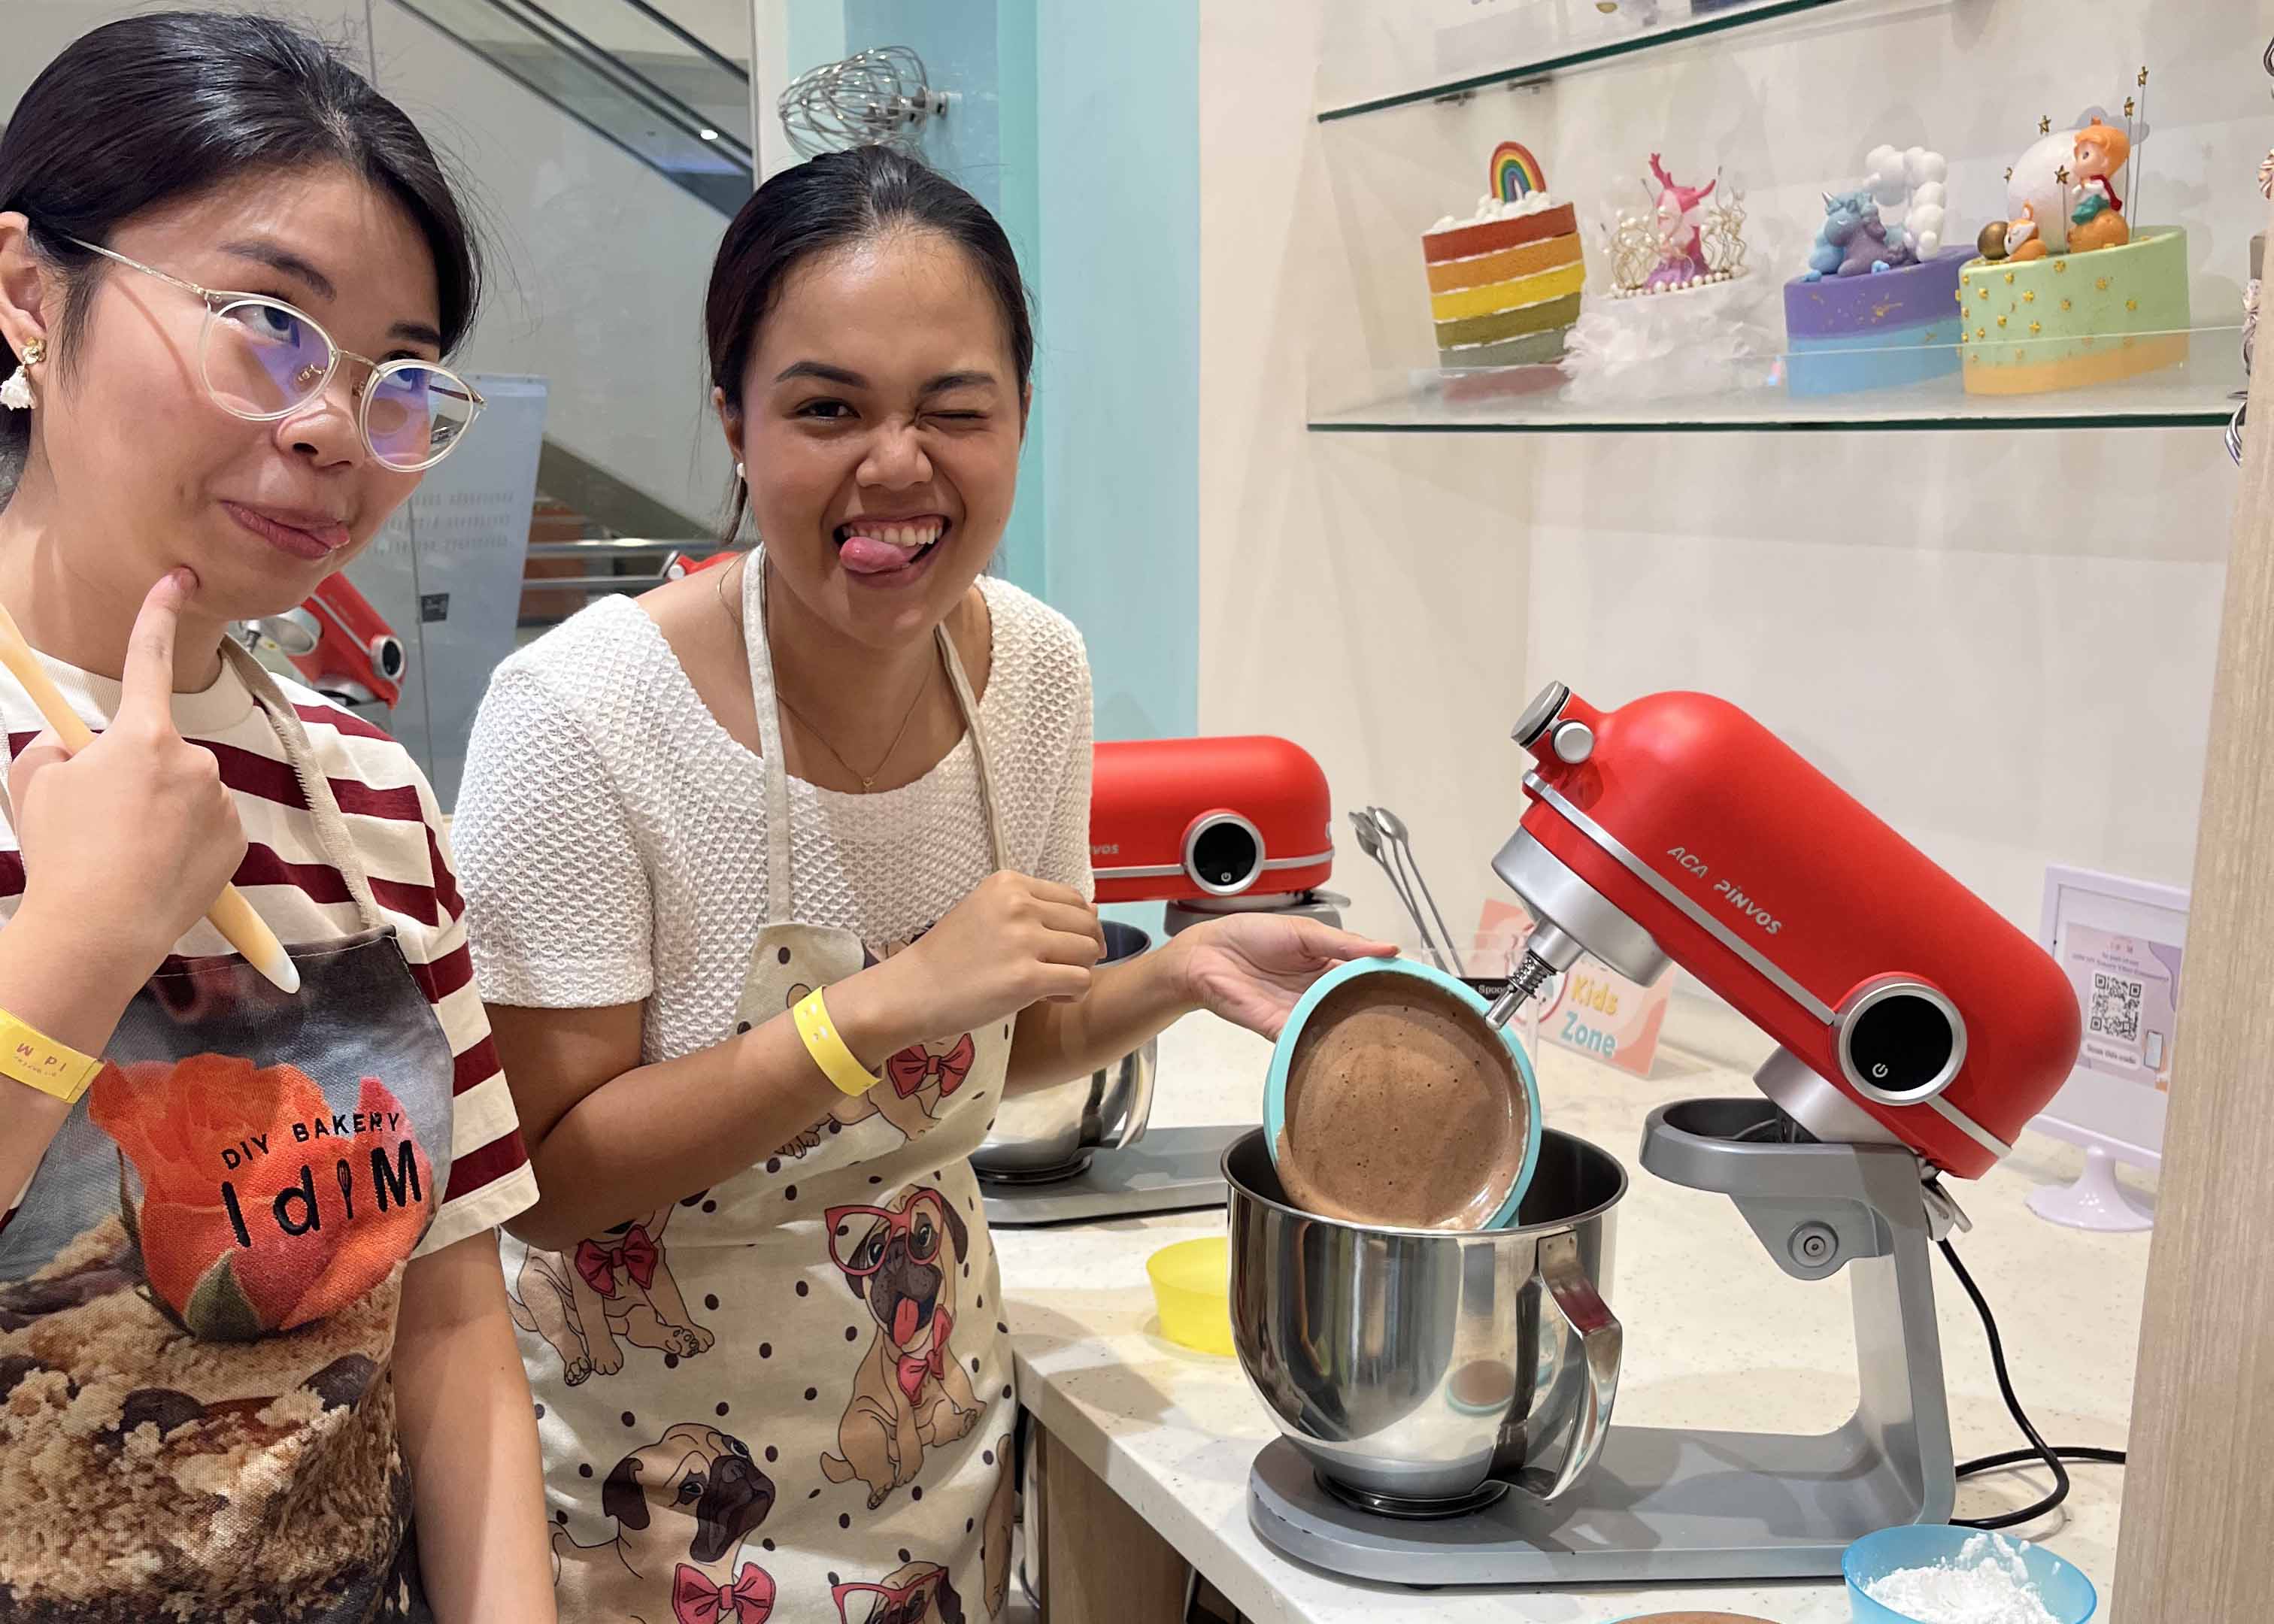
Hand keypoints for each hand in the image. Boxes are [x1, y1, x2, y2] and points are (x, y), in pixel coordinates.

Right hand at [8, 571, 244, 994]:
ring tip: (124, 854)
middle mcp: (194, 760)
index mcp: (143, 736)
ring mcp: (220, 802)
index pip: (149, 659)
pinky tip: (155, 871)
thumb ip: (56, 751)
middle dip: (131, 776)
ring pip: (183, 794)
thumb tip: (75, 749)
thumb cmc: (63, 853)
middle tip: (99, 822)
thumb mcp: (34, 785)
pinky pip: (205, 829)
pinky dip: (183, 844)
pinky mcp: (237, 843)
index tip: (178, 580)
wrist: (100, 929)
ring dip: (158, 813)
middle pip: (157, 753)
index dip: (158, 615)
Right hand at [856, 871, 1104, 1057]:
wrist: (911, 990)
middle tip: (1060, 970)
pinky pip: (1081, 981)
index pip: (1074, 899)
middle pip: (1087, 924)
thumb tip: (1095, 910)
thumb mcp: (988, 913)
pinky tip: (1048, 998)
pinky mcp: (1026, 978)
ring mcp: (1023, 940)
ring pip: (1088, 952)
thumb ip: (1037, 909)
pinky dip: (1072, 994)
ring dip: (1078, 972)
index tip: (1058, 948)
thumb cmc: (949, 957)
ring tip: (1050, 985)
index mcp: (1009, 883)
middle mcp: (1019, 904)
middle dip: (1084, 950)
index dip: (1077, 926)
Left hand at [1168, 915, 1397, 1040]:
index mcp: (1329, 966)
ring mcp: (1302, 1014)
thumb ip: (1345, 944)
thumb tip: (1390, 949)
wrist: (1207, 953)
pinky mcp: (1281, 1030)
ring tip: (1391, 1040)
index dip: (1391, 984)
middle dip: (1380, 1014)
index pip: (1367, 978)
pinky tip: (1348, 1049)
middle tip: (1413, 1022)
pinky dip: (1325, 1046)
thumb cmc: (1251, 935)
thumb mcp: (1305, 932)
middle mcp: (1319, 994)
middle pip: (1356, 1007)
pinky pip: (1307, 1041)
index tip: (1421, 991)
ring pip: (1337, 1028)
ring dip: (1357, 1032)